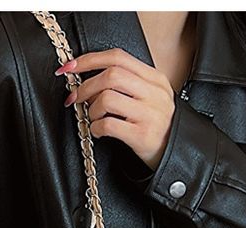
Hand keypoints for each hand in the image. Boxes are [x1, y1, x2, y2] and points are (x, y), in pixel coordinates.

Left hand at [55, 48, 176, 169]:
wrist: (176, 152)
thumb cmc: (156, 124)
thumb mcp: (150, 97)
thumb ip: (128, 84)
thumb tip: (89, 80)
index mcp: (154, 78)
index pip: (118, 57)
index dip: (89, 60)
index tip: (70, 67)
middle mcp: (153, 92)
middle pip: (111, 75)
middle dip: (85, 86)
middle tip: (75, 98)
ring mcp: (149, 113)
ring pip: (107, 98)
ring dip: (92, 109)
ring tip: (94, 118)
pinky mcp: (141, 135)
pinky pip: (108, 125)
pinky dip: (96, 128)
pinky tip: (98, 132)